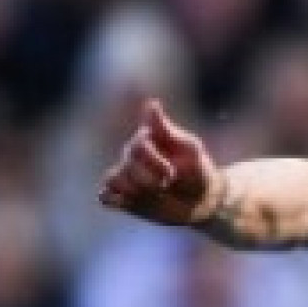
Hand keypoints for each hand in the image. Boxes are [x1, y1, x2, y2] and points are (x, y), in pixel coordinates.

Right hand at [98, 98, 224, 226]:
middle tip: (167, 184)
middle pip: (127, 167)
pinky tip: (126, 202)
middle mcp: (131, 157)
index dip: (155, 163)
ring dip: (135, 191)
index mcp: (144, 141)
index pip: (138, 148)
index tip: (172, 173)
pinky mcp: (124, 198)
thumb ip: (167, 129)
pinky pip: (105, 197)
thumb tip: (151, 103)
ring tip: (154, 195)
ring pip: (114, 181)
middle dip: (150, 180)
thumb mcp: (189, 149)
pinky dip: (111, 200)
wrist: (202, 200)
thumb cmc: (197, 170)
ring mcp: (126, 177)